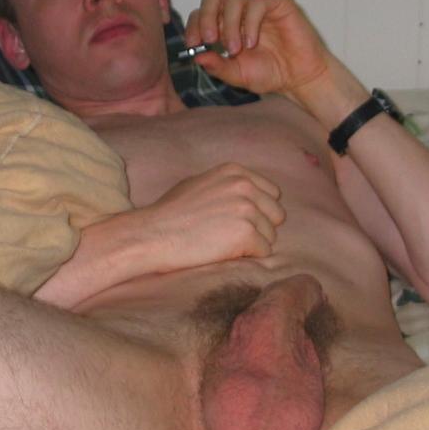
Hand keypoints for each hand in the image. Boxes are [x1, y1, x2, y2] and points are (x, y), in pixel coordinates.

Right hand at [125, 162, 285, 270]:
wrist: (153, 234)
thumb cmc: (170, 213)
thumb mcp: (198, 184)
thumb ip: (226, 185)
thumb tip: (247, 191)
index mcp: (236, 172)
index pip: (272, 194)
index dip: (258, 211)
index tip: (236, 221)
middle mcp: (245, 186)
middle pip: (275, 214)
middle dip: (259, 227)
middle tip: (230, 235)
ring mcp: (248, 209)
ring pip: (270, 235)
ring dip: (252, 244)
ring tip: (223, 244)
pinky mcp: (247, 233)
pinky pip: (264, 252)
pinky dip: (247, 257)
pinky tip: (224, 253)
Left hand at [183, 0, 332, 100]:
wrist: (299, 78)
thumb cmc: (270, 73)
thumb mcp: (237, 74)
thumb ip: (217, 66)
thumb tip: (197, 57)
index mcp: (226, 25)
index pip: (202, 14)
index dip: (194, 26)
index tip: (194, 45)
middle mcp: (240, 11)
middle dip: (206, 17)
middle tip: (209, 38)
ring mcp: (258, 5)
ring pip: (234, 1)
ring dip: (230, 27)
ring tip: (236, 49)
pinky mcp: (278, 3)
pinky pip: (257, 3)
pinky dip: (250, 23)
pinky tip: (252, 42)